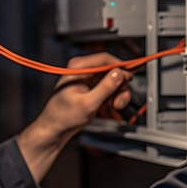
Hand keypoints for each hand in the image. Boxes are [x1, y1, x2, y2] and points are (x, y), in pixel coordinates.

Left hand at [17, 52, 132, 181]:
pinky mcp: (92, 88)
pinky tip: (109, 106)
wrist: (55, 129)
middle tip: (120, 100)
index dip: (121, 67)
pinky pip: (109, 88)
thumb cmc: (62, 116)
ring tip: (114, 106)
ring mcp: (89, 79)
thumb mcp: (88, 103)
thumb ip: (105, 87)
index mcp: (79, 68)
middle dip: (119, 86)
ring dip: (118, 93)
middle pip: (112, 70)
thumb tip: (118, 73)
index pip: (106, 59)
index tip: (131, 76)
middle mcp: (84, 70)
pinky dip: (113, 97)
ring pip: (113, 80)